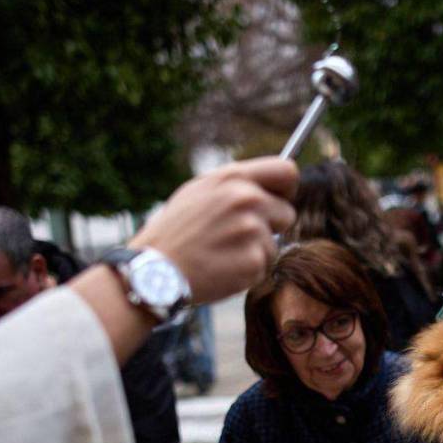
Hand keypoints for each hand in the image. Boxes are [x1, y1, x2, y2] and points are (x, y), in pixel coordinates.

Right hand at [130, 156, 297, 303]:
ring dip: (255, 251)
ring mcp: (252, 230)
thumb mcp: (199, 191)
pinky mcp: (254, 261)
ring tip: (222, 253)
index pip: (288, 171)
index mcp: (233, 178)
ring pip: (274, 243)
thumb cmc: (176, 231)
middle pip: (287, 213)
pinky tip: (222, 268)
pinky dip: (248, 271)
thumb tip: (271, 186)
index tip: (277, 201)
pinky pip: (265, 266)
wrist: (155, 272)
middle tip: (237, 236)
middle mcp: (247, 199)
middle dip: (270, 226)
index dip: (286, 190)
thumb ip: (236, 184)